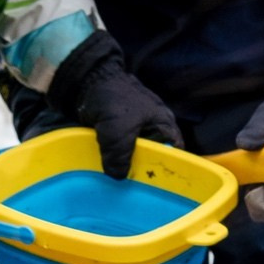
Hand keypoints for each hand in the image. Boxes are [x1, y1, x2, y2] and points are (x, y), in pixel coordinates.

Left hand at [49, 31, 182, 178]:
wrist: (88, 79)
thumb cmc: (112, 100)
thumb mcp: (118, 132)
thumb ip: (121, 157)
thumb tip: (118, 176)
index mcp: (164, 123)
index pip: (175, 151)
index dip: (168, 167)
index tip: (156, 183)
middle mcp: (154, 125)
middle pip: (155, 154)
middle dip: (144, 168)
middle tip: (134, 184)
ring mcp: (137, 126)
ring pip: (137, 152)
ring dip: (126, 161)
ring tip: (118, 176)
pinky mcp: (121, 127)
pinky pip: (123, 146)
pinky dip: (116, 154)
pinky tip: (108, 164)